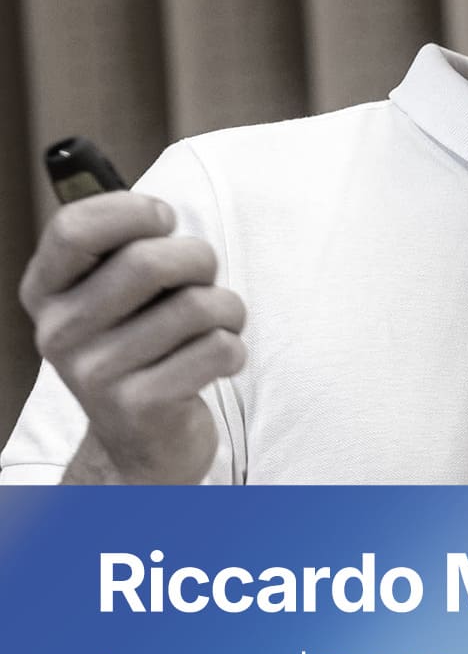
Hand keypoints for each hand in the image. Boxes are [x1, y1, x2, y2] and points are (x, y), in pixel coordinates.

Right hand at [18, 192, 246, 482]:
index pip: (73, 228)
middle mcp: (59, 333)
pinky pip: (218, 348)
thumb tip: (158, 208)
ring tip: (217, 324)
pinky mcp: (141, 406)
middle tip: (204, 277)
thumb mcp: (111, 298)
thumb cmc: (139, 348)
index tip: (164, 221)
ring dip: (228, 309)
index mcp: (46, 294)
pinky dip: (234, 348)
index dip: (132, 211)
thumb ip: (122, 249)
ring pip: (196, 306)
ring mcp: (96, 374)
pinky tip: (217, 360)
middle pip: (149, 261)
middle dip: (199, 259)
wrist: (140, 446)